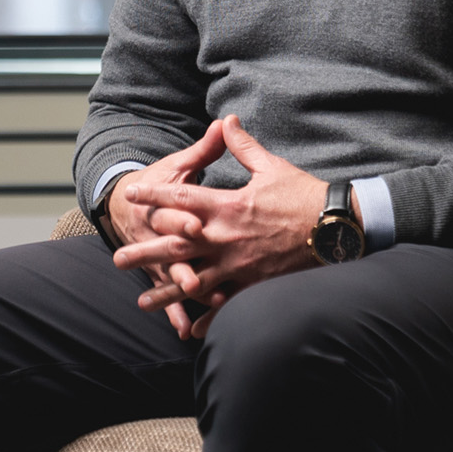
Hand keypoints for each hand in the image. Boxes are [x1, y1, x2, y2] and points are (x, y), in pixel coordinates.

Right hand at [105, 119, 227, 338]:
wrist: (124, 203)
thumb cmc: (160, 181)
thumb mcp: (179, 164)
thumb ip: (204, 148)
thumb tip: (225, 121)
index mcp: (165, 203)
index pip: (174, 210)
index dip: (183, 218)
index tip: (196, 225)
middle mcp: (159, 232)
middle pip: (170, 249)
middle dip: (181, 263)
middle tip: (195, 278)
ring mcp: (159, 256)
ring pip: (170, 275)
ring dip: (180, 291)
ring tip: (195, 304)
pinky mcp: (161, 272)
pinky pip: (169, 295)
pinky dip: (177, 314)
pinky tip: (188, 331)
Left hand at [112, 115, 328, 335]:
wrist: (334, 228)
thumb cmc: (303, 195)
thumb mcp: (271, 166)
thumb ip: (243, 146)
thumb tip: (226, 120)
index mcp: (228, 206)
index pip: (182, 198)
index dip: (154, 195)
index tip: (131, 194)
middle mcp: (227, 238)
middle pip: (177, 246)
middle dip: (146, 253)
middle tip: (117, 260)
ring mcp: (239, 265)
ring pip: (195, 281)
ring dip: (167, 293)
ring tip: (142, 303)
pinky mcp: (254, 284)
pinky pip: (226, 305)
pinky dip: (208, 319)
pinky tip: (190, 330)